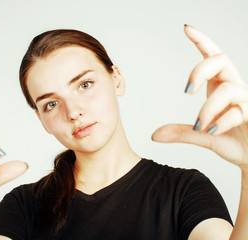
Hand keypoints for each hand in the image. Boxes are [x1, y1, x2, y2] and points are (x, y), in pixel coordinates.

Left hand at [152, 25, 247, 168]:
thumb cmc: (231, 140)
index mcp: (220, 86)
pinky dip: (221, 122)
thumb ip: (181, 132)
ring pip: (227, 90)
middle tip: (187, 90)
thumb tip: (154, 135)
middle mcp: (234, 88)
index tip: (186, 29)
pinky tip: (211, 131)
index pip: (213, 57)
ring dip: (209, 108)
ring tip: (200, 125)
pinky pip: (238, 111)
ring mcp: (246, 100)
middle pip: (221, 60)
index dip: (202, 41)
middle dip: (201, 70)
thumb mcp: (201, 135)